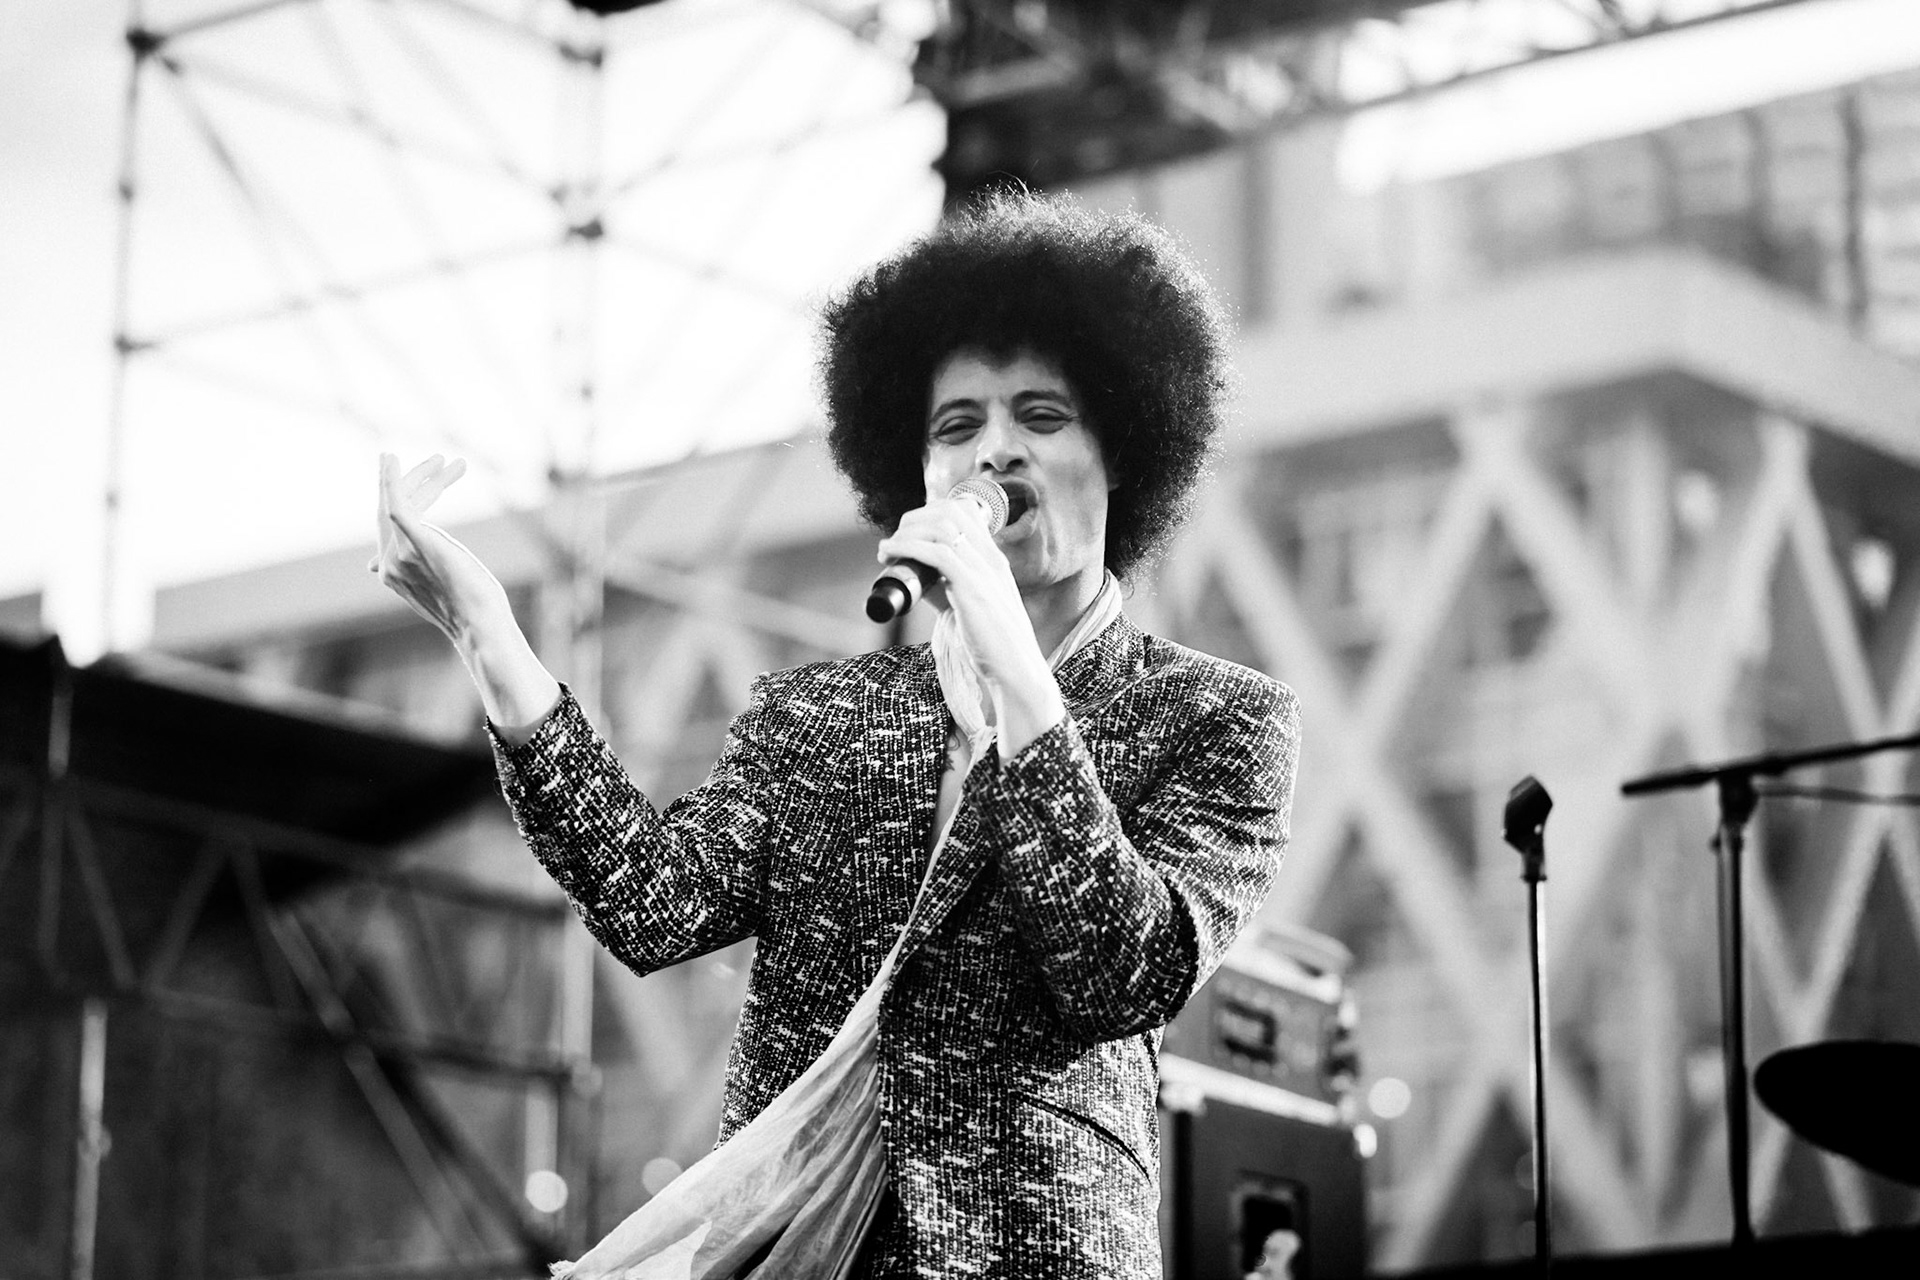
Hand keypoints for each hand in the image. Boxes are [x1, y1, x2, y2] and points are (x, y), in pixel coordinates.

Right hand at [370, 453, 558, 739]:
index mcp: (392, 572)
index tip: (432, 478)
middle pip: (392, 509)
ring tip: (444, 459)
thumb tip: (380, 567)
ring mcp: (398, 554)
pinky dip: (392, 480)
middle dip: (420, 482)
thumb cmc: (472, 607)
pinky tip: (391, 460)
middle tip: (442, 460)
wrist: (482, 623)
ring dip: (425, 476)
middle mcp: (389, 563)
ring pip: (402, 502)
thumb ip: (414, 570)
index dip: (410, 498)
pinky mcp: (413, 542)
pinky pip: (396, 504)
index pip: (392, 525)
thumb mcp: (442, 584)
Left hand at [877, 495, 1062, 754]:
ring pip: (941, 527)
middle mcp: (991, 558)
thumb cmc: (993, 645)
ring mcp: (984, 571)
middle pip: (949, 511)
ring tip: (888, 549)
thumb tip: (917, 580)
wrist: (1017, 672)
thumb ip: (947, 588)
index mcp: (994, 559)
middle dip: (914, 518)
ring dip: (906, 532)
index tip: (909, 531)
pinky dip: (907, 548)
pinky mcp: (973, 589)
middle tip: (895, 540)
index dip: (930, 511)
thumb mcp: (970, 606)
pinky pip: (937, 554)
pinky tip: (890, 554)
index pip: (965, 510)